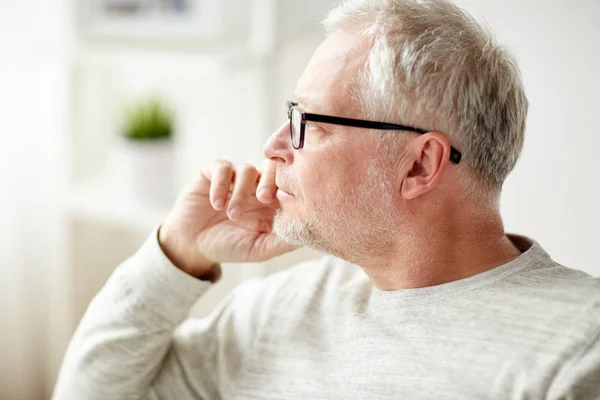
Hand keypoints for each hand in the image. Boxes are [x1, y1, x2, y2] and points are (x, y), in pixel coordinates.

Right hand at [158, 160, 298, 278]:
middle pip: (272, 166)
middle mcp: (255, 185)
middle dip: (270, 180)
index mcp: (272, 201)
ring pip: (247, 169)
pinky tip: (217, 204)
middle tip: (264, 198)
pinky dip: (221, 185)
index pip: (288, 183)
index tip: (286, 201)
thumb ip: (282, 243)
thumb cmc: (229, 246)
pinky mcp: (212, 173)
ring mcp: (234, 178)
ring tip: (232, 214)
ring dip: (241, 192)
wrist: (192, 244)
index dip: (290, 187)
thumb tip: (307, 236)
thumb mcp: (259, 250)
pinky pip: (222, 168)